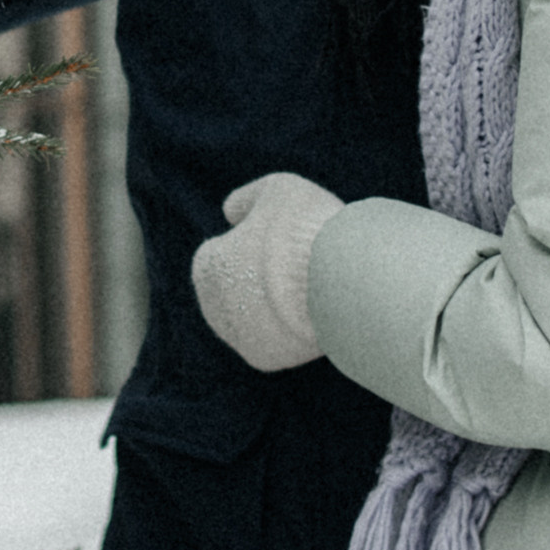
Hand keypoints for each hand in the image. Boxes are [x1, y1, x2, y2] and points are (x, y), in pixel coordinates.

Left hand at [192, 171, 340, 371]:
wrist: (341, 282)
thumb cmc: (307, 229)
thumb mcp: (278, 191)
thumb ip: (248, 199)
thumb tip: (231, 212)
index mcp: (208, 266)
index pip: (217, 254)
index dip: (247, 242)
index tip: (278, 239)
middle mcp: (213, 306)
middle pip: (232, 288)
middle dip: (255, 277)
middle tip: (295, 263)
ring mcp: (236, 335)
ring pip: (250, 315)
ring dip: (269, 303)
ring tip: (307, 286)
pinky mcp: (263, 358)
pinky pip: (271, 338)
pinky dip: (286, 327)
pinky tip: (309, 309)